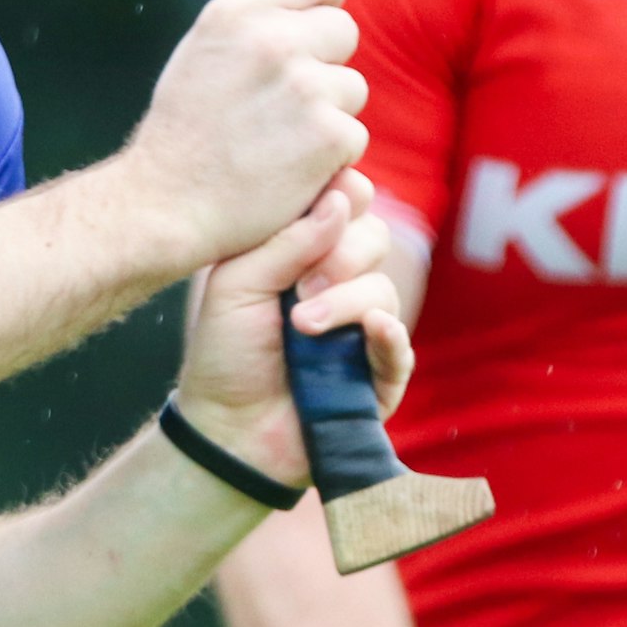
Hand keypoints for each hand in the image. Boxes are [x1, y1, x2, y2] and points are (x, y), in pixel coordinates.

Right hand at [126, 0, 367, 272]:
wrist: (168, 204)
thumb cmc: (185, 131)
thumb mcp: (201, 50)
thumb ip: (251, 18)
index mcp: (234, 13)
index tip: (316, 23)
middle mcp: (271, 41)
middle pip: (342, 29)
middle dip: (325, 63)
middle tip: (285, 101)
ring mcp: (305, 88)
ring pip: (352, 87)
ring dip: (328, 114)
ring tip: (278, 140)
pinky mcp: (330, 135)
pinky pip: (354, 135)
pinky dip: (330, 158)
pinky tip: (289, 169)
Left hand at [173, 175, 411, 485]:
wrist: (228, 429)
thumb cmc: (225, 352)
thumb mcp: (237, 284)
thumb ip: (286, 240)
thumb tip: (341, 198)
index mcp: (304, 252)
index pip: (346, 203)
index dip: (342, 197)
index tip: (323, 205)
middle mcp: (339, 282)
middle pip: (374, 236)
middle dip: (342, 253)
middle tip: (301, 285)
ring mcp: (363, 327)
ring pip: (383, 289)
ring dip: (344, 301)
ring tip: (302, 327)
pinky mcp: (380, 373)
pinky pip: (401, 345)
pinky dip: (389, 334)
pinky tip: (370, 330)